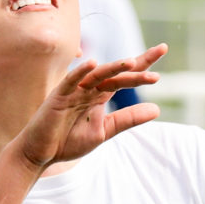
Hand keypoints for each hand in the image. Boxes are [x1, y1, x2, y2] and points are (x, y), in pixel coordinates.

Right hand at [12, 45, 164, 170]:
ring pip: (98, 75)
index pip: (126, 77)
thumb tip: (157, 109)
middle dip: (138, 63)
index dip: (144, 65)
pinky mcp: (58, 96)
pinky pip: (70, 81)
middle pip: (117, 72)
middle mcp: (90, 89)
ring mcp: (74, 90)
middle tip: (161, 50)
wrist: (42, 154)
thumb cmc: (69, 141)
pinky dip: (80, 72)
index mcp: (101, 96)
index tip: (162, 49)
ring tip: (133, 62)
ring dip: (115, 67)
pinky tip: (93, 64)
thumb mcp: (105, 131)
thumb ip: (128, 119)